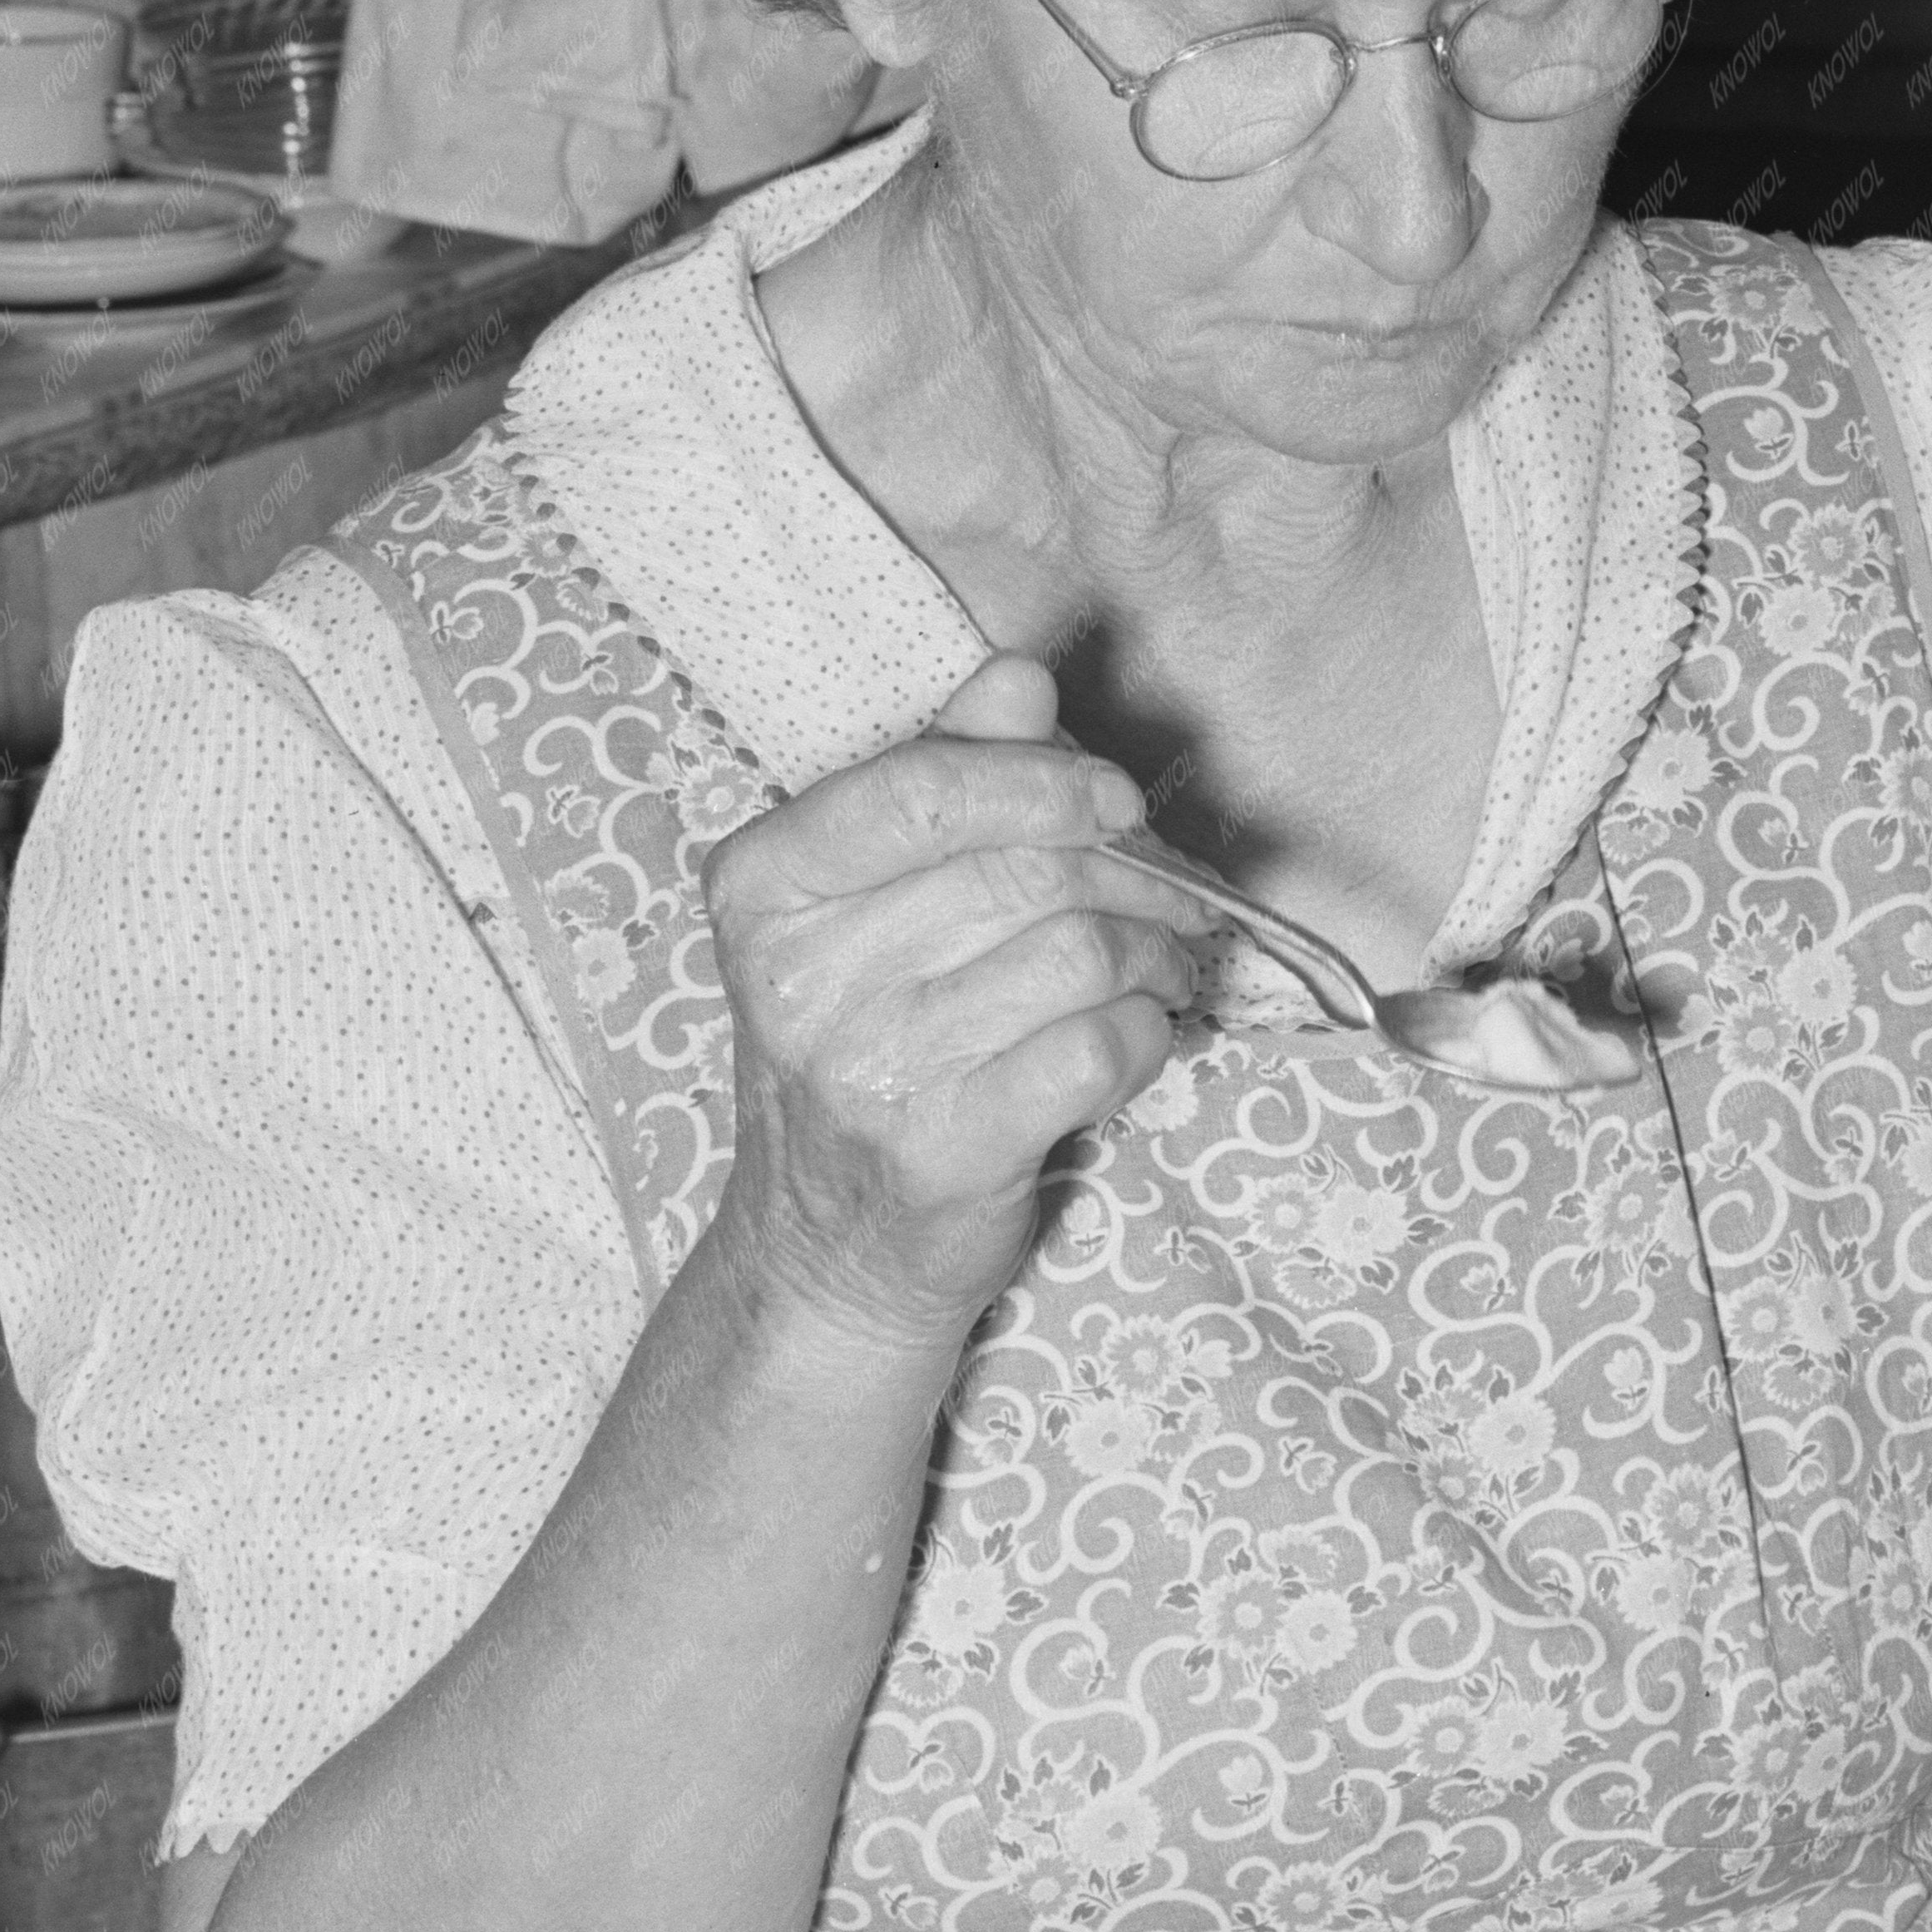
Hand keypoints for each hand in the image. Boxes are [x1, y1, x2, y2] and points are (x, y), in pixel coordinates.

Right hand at [701, 653, 1200, 1361]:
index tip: (1114, 799)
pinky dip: (1143, 1036)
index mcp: (767, 888)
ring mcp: (870, 1072)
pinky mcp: (946, 1152)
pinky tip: (1129, 1040)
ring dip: (1150, 954)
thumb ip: (938, 777)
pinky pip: (1098, 1048)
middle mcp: (803, 980)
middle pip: (1024, 867)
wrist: (826, 1252)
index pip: (922, 787)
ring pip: (1078, 953)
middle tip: (1164, 893)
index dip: (1044, 779)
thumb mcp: (867, 907)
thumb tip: (1020, 679)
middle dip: (1127, 871)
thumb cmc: (865, 1052)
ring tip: (1152, 968)